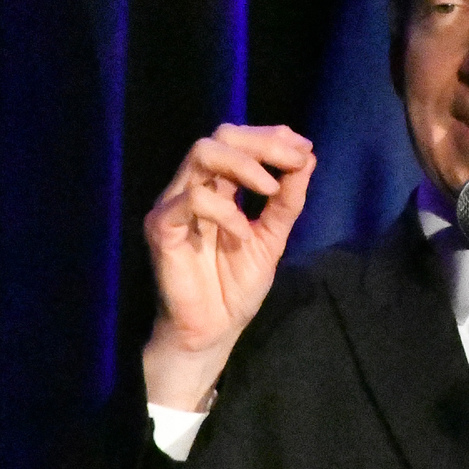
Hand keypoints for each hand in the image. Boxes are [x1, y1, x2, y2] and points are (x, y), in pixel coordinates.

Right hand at [142, 124, 315, 409]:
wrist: (213, 332)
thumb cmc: (235, 287)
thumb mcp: (272, 238)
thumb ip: (287, 201)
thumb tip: (307, 158)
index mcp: (217, 187)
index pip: (238, 141)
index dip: (272, 137)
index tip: (305, 148)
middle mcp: (192, 188)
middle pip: (220, 137)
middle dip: (263, 143)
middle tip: (295, 160)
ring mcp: (174, 205)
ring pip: (202, 153)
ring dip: (245, 165)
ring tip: (272, 189)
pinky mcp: (161, 228)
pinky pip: (191, 200)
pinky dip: (225, 211)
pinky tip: (242, 234)